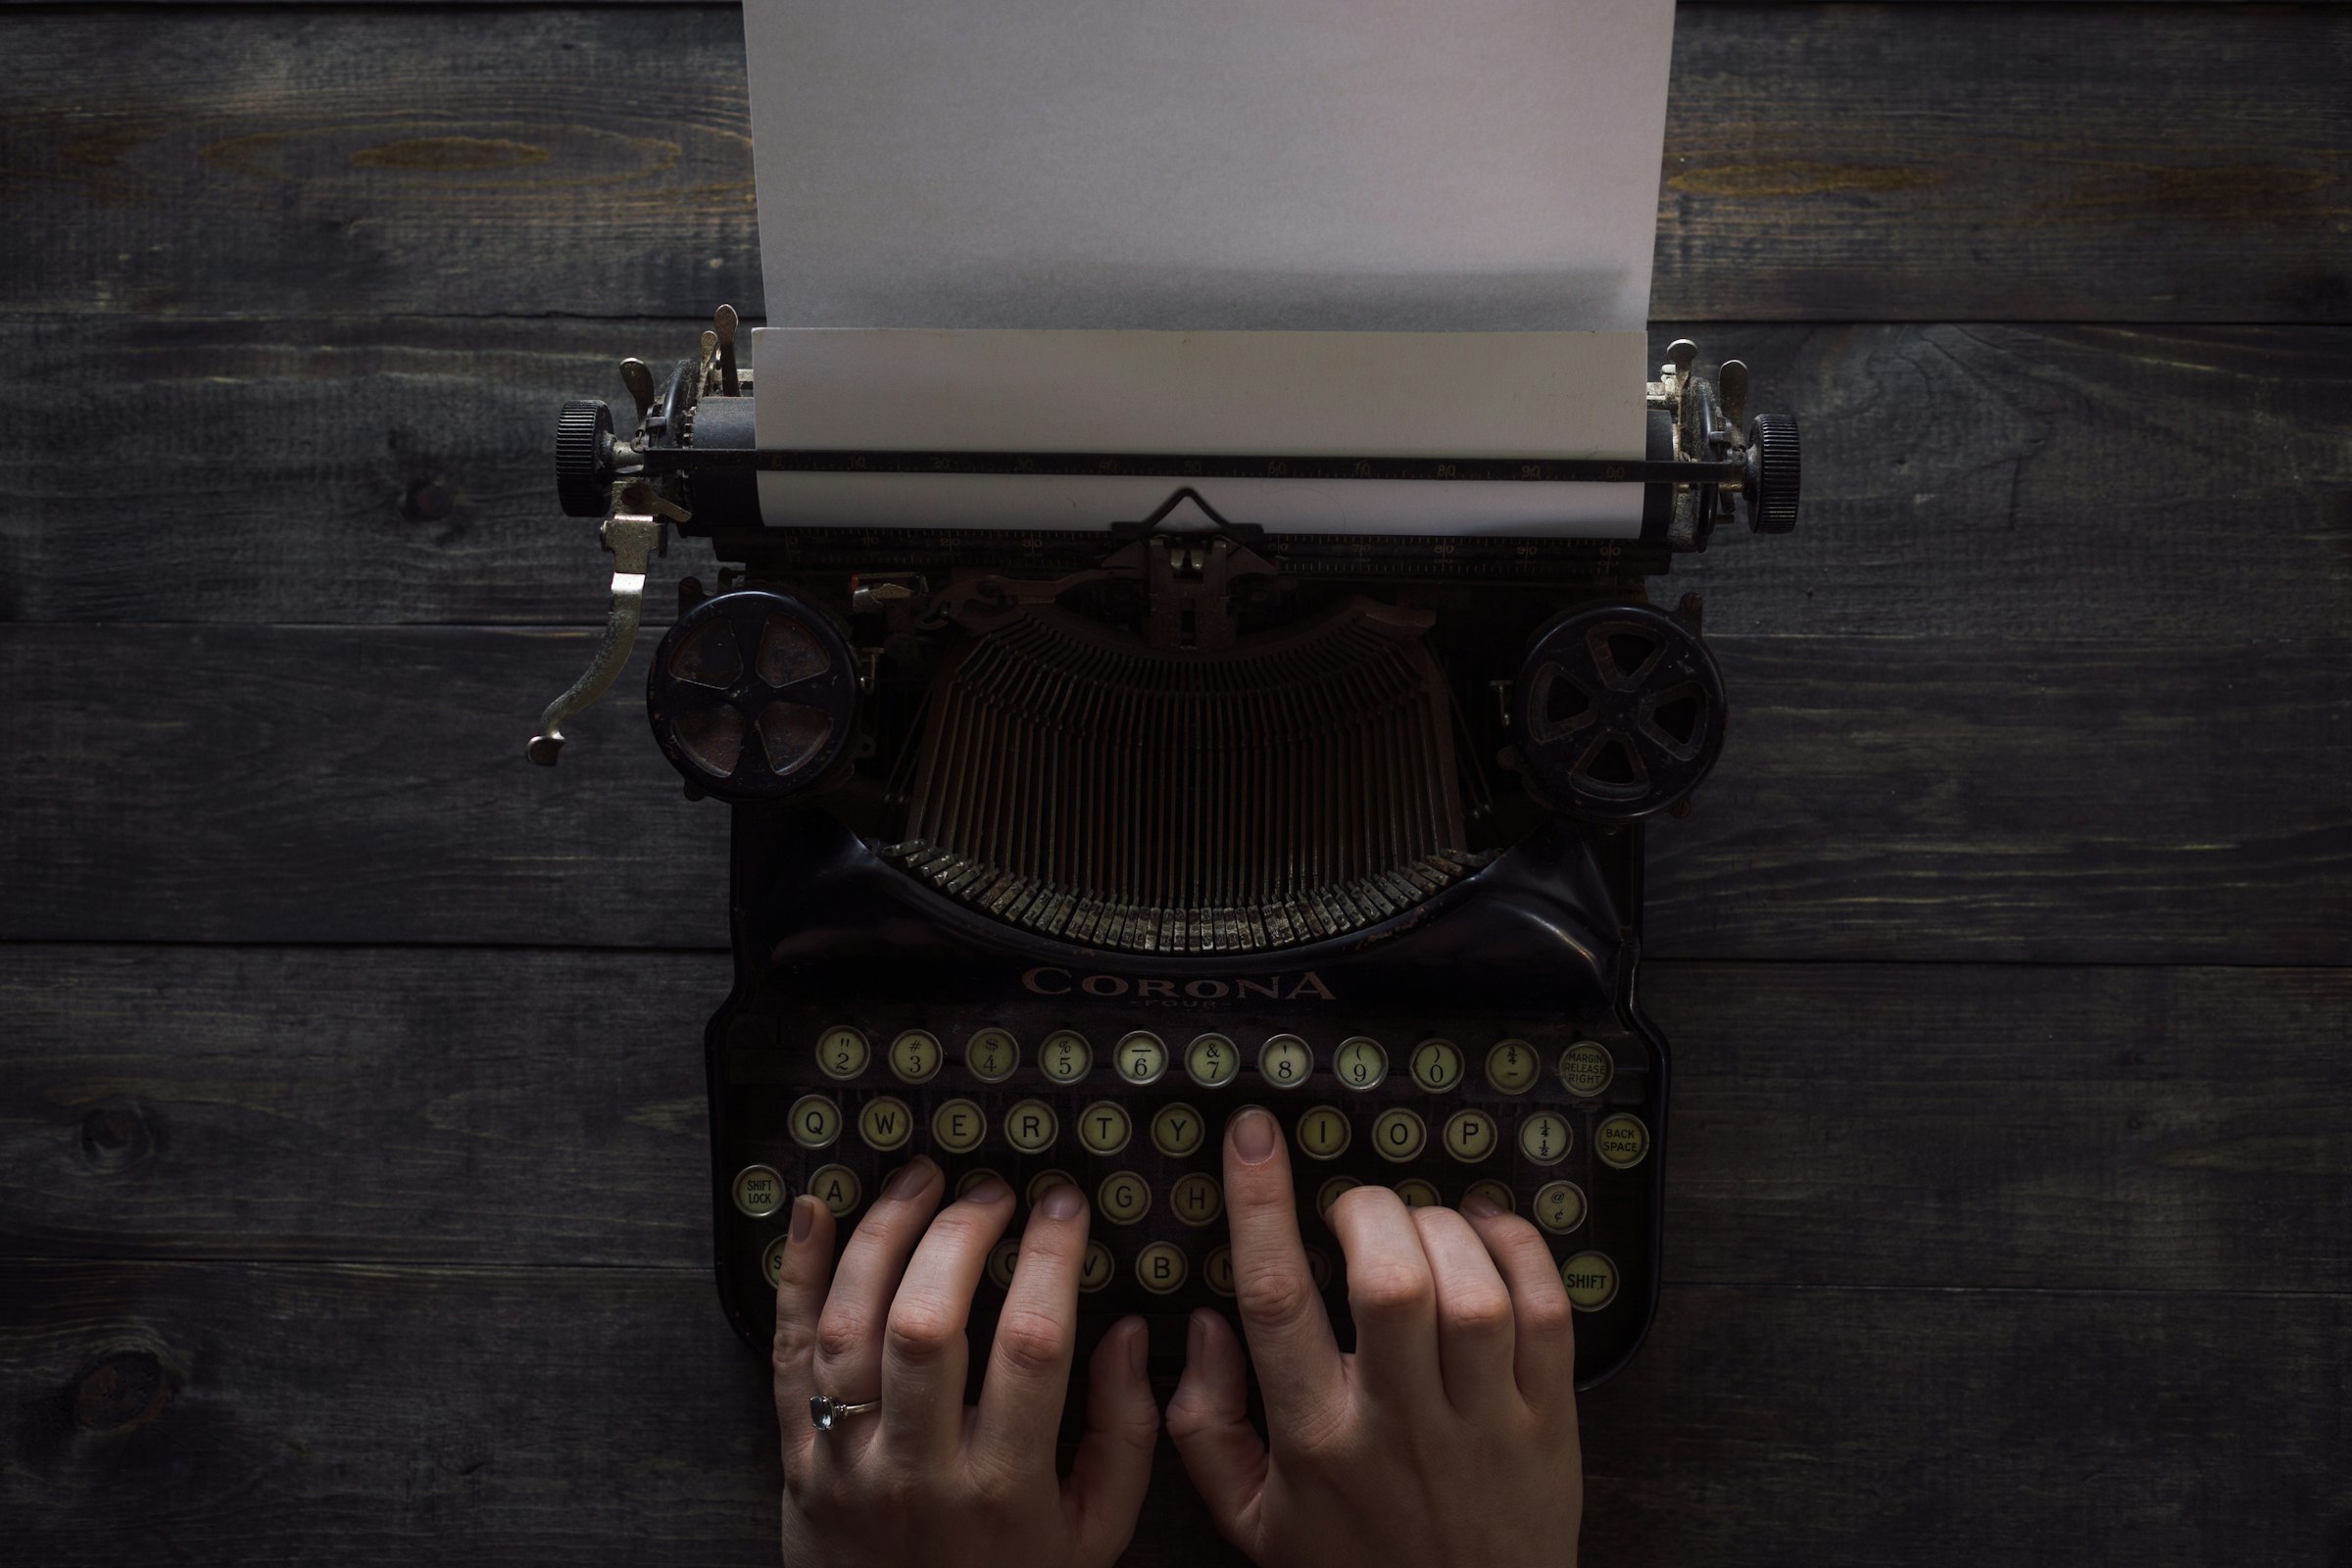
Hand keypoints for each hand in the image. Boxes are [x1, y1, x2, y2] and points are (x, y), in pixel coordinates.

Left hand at [770, 1159, 1160, 1567]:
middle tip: (991, 1189)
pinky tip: (815, 1209)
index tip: (1065, 1204)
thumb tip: (1130, 1332)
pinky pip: (787, 1353)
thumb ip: (1126, 1433)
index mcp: (1004, 1488)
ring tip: (921, 1179)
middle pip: (927, 1324)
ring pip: (851, 1326)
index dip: (1050, 1257)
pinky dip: (796, 1274)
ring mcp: (847, 1462)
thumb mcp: (1096, 1531)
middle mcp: (918, 1472)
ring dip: (883, 1234)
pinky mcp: (797, 1457)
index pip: (1032, 1344)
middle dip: (961, 1233)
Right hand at [1167, 1108, 1582, 1567]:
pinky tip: (1486, 1231)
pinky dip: (1521, 1251)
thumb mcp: (1250, 1521)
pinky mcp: (1549, 1423)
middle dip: (1367, 1210)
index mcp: (1316, 1442)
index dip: (1261, 1204)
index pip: (1278, 1300)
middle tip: (1351, 1203)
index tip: (1253, 1137)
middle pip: (1390, 1281)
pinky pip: (1548, 1314)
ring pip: (1473, 1292)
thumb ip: (1204, 1426)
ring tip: (1418, 1222)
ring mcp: (1483, 1425)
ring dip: (1440, 1228)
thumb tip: (1203, 1326)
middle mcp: (1400, 1426)